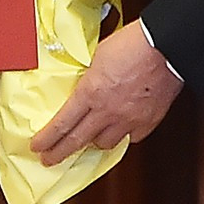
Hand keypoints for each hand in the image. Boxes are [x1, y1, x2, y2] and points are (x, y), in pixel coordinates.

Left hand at [30, 21, 182, 164]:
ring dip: (94, 142)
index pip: (62, 124)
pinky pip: (131, 138)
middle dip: (59, 153)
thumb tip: (86, 83)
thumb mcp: (98, 55)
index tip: (38, 147)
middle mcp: (107, 111)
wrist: (166, 45)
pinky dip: (124, 135)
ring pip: (105, 144)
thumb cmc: (133, 43)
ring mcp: (128, 119)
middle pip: (77, 141)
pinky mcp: (148, 121)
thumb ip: (90, 75)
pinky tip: (121, 129)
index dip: (47, 139)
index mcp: (90, 92)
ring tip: (89, 138)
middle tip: (50, 159)